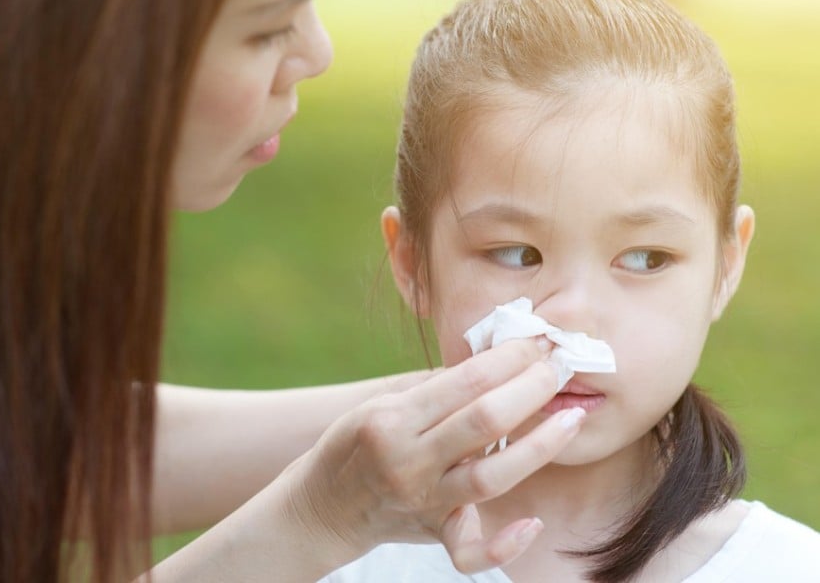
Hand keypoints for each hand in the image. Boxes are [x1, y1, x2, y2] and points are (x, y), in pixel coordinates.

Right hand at [283, 337, 582, 573]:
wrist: (321, 508)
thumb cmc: (353, 445)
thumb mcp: (378, 404)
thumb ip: (433, 390)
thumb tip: (493, 364)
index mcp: (392, 419)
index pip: (463, 381)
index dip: (508, 357)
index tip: (537, 339)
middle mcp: (408, 459)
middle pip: (483, 420)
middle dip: (530, 387)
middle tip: (559, 365)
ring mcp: (422, 500)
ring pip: (490, 477)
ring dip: (539, 446)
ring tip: (572, 418)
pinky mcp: (433, 532)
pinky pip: (471, 552)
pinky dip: (504, 544)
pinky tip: (534, 524)